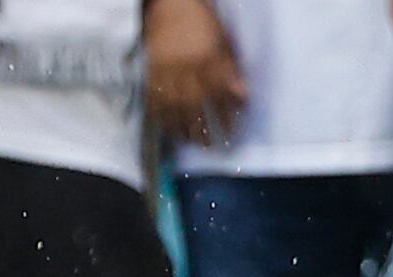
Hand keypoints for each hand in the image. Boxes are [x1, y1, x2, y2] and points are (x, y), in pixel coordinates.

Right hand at [145, 0, 247, 145]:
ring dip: (184, 128)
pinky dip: (163, 118)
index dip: (226, 113)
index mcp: (205, 56)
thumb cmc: (200, 22)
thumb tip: (243, 95)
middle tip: (212, 146)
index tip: (233, 131)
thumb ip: (231, 68)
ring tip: (194, 143)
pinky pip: (154, 100)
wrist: (168, 6)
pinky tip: (171, 130)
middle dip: (204, 127)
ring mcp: (164, 71)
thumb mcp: (222, 40)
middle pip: (194, 104)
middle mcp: (184, 66)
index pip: (218, 92)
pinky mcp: (149, 74)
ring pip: (173, 106)